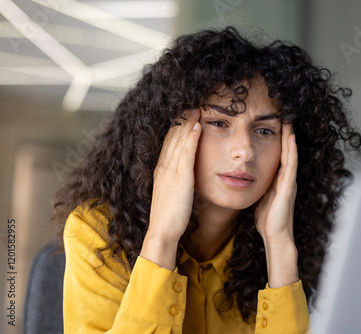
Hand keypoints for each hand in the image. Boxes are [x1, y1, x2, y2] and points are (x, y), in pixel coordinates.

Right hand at [140, 109, 201, 268]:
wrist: (163, 232)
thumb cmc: (170, 217)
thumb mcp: (172, 195)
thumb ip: (177, 183)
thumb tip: (186, 178)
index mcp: (161, 171)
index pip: (168, 143)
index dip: (176, 128)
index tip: (184, 116)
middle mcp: (163, 167)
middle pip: (171, 137)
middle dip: (181, 120)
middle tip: (190, 104)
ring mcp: (170, 171)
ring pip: (178, 140)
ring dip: (187, 123)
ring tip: (196, 108)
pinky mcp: (179, 177)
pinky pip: (185, 152)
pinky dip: (190, 137)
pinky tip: (197, 125)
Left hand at [255, 122, 297, 243]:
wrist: (275, 236)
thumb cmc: (267, 220)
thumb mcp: (260, 197)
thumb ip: (258, 186)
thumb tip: (246, 178)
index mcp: (278, 179)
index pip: (278, 153)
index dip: (276, 138)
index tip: (272, 122)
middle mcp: (285, 177)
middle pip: (286, 149)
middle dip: (285, 132)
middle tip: (284, 114)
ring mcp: (288, 181)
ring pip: (290, 153)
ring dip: (290, 136)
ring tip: (288, 119)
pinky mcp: (288, 187)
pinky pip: (291, 165)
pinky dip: (292, 151)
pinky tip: (290, 138)